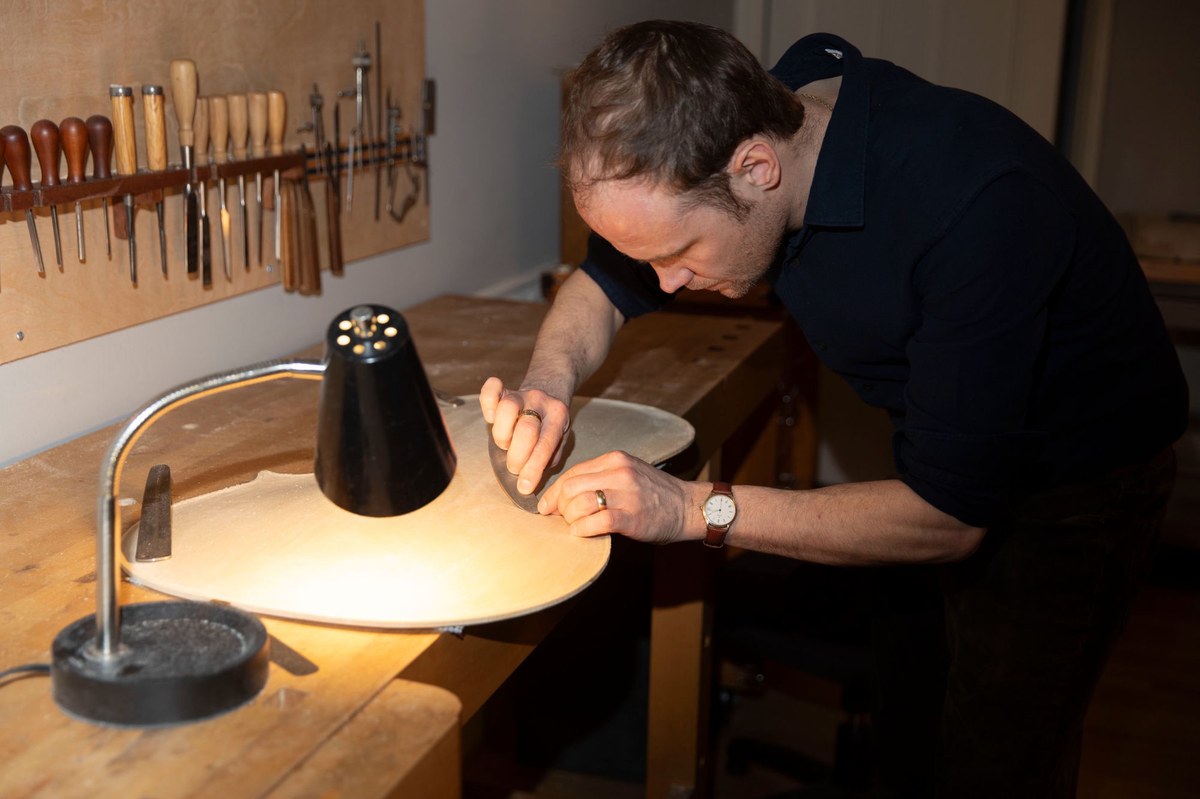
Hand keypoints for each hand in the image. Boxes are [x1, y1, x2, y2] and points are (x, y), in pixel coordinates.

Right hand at [479, 377, 570, 494]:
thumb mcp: (559, 441)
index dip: (533, 469)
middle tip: (515, 467)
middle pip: (526, 429)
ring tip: (506, 444)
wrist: (550, 390)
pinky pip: (491, 388)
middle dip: (517, 457)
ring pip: (507, 408)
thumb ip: (548, 457)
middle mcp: (541, 402)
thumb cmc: (551, 424)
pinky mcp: (505, 389)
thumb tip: (530, 479)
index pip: (545, 445)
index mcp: (558, 417)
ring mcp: (522, 393)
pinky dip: (487, 403)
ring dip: (502, 435)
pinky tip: (491, 417)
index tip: (524, 487)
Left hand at [538, 450, 703, 544]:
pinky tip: (582, 533)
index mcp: (614, 460)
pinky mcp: (633, 517)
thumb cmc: (655, 494)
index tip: (546, 507)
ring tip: (574, 526)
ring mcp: (627, 494)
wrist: (688, 506)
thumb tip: (564, 495)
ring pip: (580, 504)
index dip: (554, 492)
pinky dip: (583, 529)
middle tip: (559, 519)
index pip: (572, 473)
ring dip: (570, 519)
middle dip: (558, 507)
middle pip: (571, 488)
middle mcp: (620, 473)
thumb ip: (600, 479)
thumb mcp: (627, 474)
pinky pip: (597, 522)